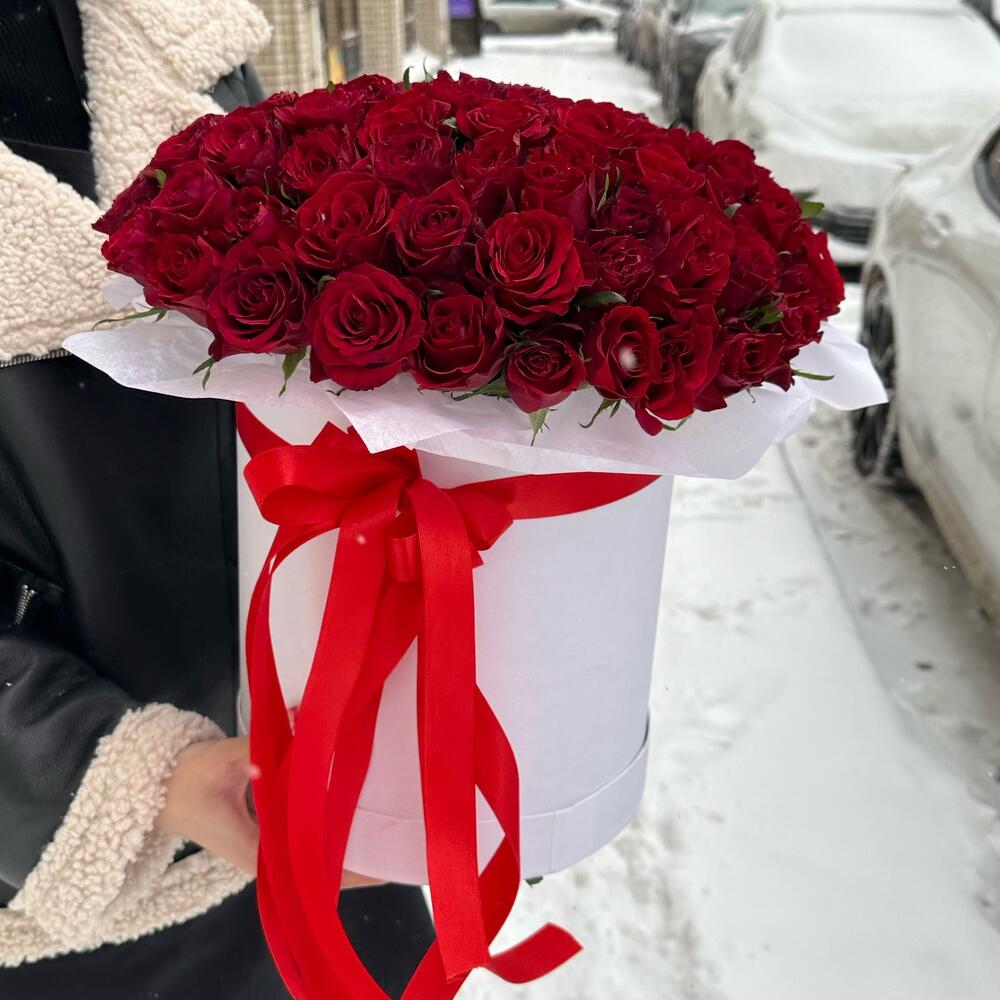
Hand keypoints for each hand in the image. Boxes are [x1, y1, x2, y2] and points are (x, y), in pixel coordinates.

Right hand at [156, 736, 380, 886]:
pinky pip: (303, 830)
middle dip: (356, 851)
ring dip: (344, 836)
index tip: (383, 864)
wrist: (157, 786)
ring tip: (387, 818)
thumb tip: (293, 732)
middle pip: (318, 863)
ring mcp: (265, 844)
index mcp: (256, 851)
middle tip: (397, 834)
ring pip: (312, 848)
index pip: (310, 871)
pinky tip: (355, 802)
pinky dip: (326, 820)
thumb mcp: (221, 759)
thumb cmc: (187, 779)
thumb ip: (258, 748)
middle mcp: (265, 856)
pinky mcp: (265, 829)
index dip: (349, 870)